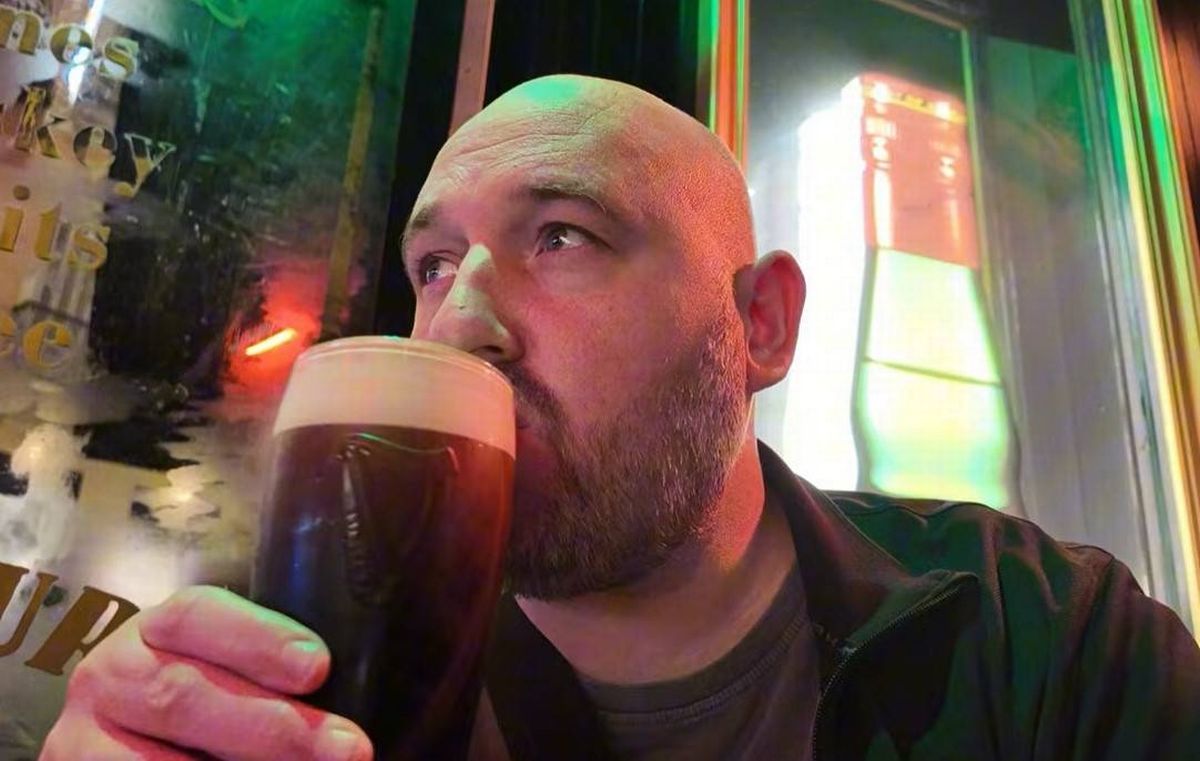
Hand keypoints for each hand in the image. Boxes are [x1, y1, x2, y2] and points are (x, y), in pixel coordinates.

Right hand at [41, 585, 372, 760]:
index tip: (319, 667)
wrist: (133, 742)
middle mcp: (110, 675)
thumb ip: (272, 672)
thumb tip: (340, 699)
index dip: (258, 639)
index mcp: (156, 628)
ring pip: (158, 760)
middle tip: (346, 748)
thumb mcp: (229, 670)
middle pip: (184, 693)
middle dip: (273, 726)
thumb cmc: (209, 698)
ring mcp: (81, 736)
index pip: (197, 616)